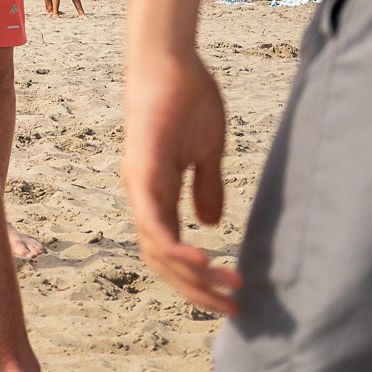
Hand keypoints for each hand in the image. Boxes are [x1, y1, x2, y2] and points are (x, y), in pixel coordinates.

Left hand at [122, 46, 241, 314]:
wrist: (169, 62)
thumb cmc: (186, 100)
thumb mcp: (204, 152)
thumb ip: (205, 187)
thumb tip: (210, 224)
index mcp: (156, 193)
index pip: (171, 250)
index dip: (197, 278)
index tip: (231, 297)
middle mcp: (142, 195)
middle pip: (161, 260)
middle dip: (196, 289)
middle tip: (232, 309)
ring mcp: (139, 183)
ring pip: (156, 247)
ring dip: (190, 275)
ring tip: (226, 288)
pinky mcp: (142, 169)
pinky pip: (152, 218)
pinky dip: (172, 244)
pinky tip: (198, 261)